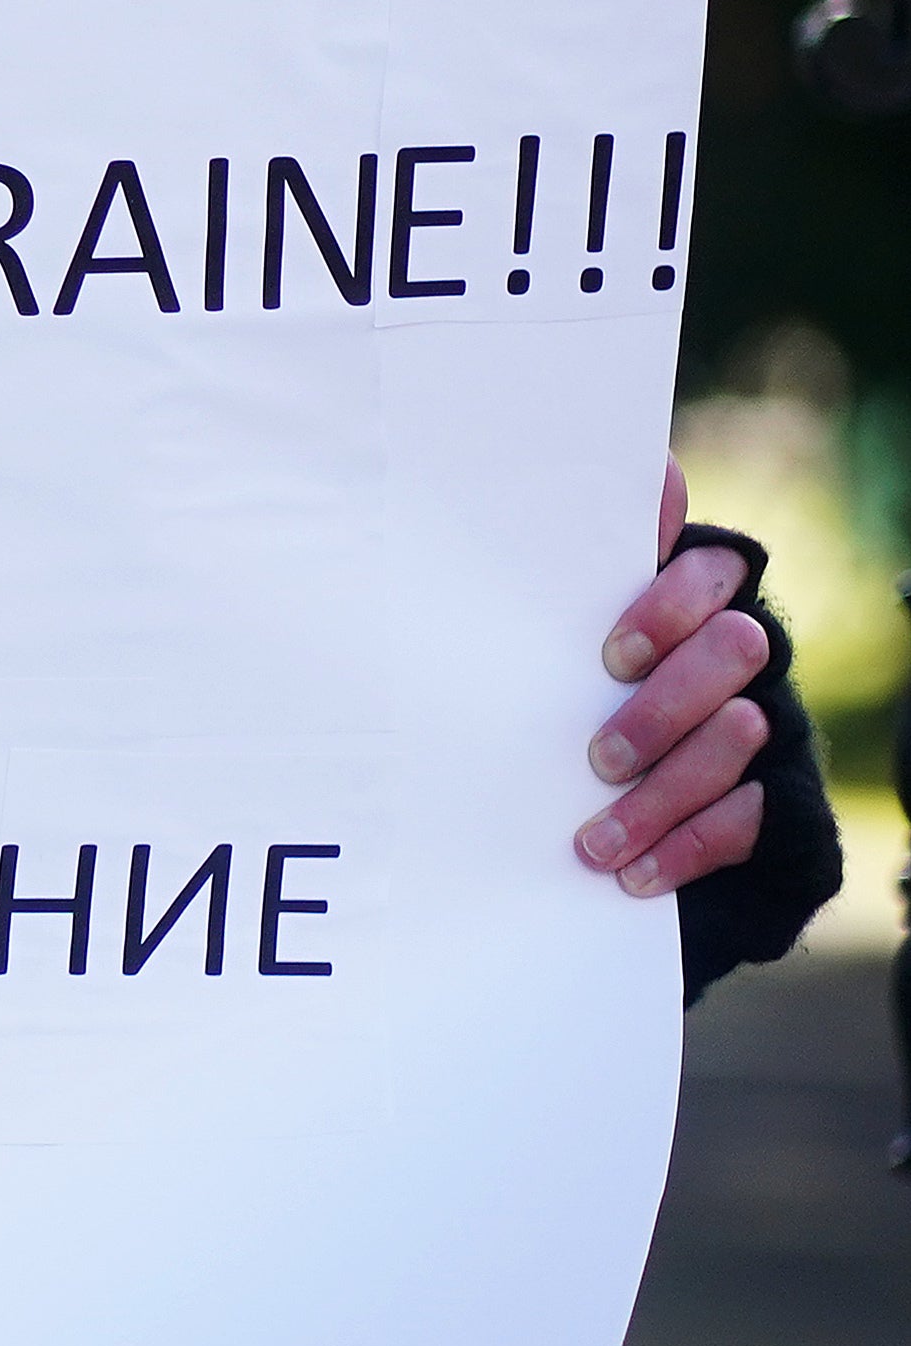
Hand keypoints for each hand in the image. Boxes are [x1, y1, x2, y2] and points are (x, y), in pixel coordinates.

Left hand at [579, 460, 771, 898]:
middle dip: (664, 707)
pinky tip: (632, 873)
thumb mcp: (566, 637)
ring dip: (660, 795)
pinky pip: (749, 818)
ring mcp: (770, 724)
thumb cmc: (579, 695)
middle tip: (597, 756)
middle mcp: (744, 656)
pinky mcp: (781, 797)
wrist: (614, 806)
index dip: (669, 607)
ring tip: (592, 842)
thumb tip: (642, 472)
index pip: (714, 569)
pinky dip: (684, 848)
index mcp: (694, 603)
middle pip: (737, 652)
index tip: (609, 656)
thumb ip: (590, 568)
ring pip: (740, 738)